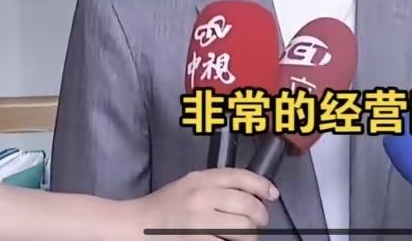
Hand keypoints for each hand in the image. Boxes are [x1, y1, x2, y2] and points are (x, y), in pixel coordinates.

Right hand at [131, 168, 277, 240]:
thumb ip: (216, 185)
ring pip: (243, 230)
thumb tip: (252, 193)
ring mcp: (199, 222)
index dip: (262, 186)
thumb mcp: (190, 184)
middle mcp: (202, 196)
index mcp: (202, 178)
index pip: (241, 177)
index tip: (272, 195)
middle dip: (260, 217)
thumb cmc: (165, 206)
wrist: (138, 225)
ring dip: (250, 236)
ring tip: (246, 237)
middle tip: (259, 223)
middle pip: (248, 206)